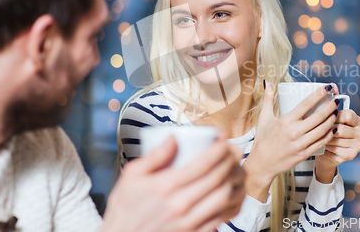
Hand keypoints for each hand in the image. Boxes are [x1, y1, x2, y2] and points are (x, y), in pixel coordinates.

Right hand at [100, 136, 245, 231]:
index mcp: (164, 186)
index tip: (224, 139)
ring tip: (233, 168)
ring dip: (233, 180)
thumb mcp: (131, 177)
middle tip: (234, 149)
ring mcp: (188, 222)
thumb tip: (173, 137)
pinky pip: (220, 216)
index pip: (202, 164)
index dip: (219, 148)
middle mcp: (179, 204)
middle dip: (230, 160)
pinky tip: (229, 190)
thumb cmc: (126, 208)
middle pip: (216, 178)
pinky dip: (229, 202)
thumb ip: (153, 156)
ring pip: (222, 197)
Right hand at [243, 81, 337, 201]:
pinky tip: (333, 129)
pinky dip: (329, 135)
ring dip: (332, 120)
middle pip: (318, 117)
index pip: (305, 104)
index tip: (326, 88)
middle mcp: (294, 132)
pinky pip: (321, 142)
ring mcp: (300, 144)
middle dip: (330, 107)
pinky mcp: (304, 154)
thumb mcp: (263, 118)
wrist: (262, 164)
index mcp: (285, 121)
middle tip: (336, 100)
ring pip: (322, 130)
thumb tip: (267, 82)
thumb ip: (268, 99)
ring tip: (336, 112)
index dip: (318, 95)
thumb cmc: (262, 140)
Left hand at [315, 107, 359, 181]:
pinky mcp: (351, 155)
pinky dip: (327, 146)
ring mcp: (358, 145)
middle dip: (328, 129)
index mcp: (358, 121)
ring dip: (326, 138)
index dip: (335, 116)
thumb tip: (322, 108)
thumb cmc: (330, 134)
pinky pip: (336, 148)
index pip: (348, 115)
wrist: (328, 153)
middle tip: (319, 129)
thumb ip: (332, 115)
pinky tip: (324, 145)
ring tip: (320, 137)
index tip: (325, 117)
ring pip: (337, 139)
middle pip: (342, 129)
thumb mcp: (333, 122)